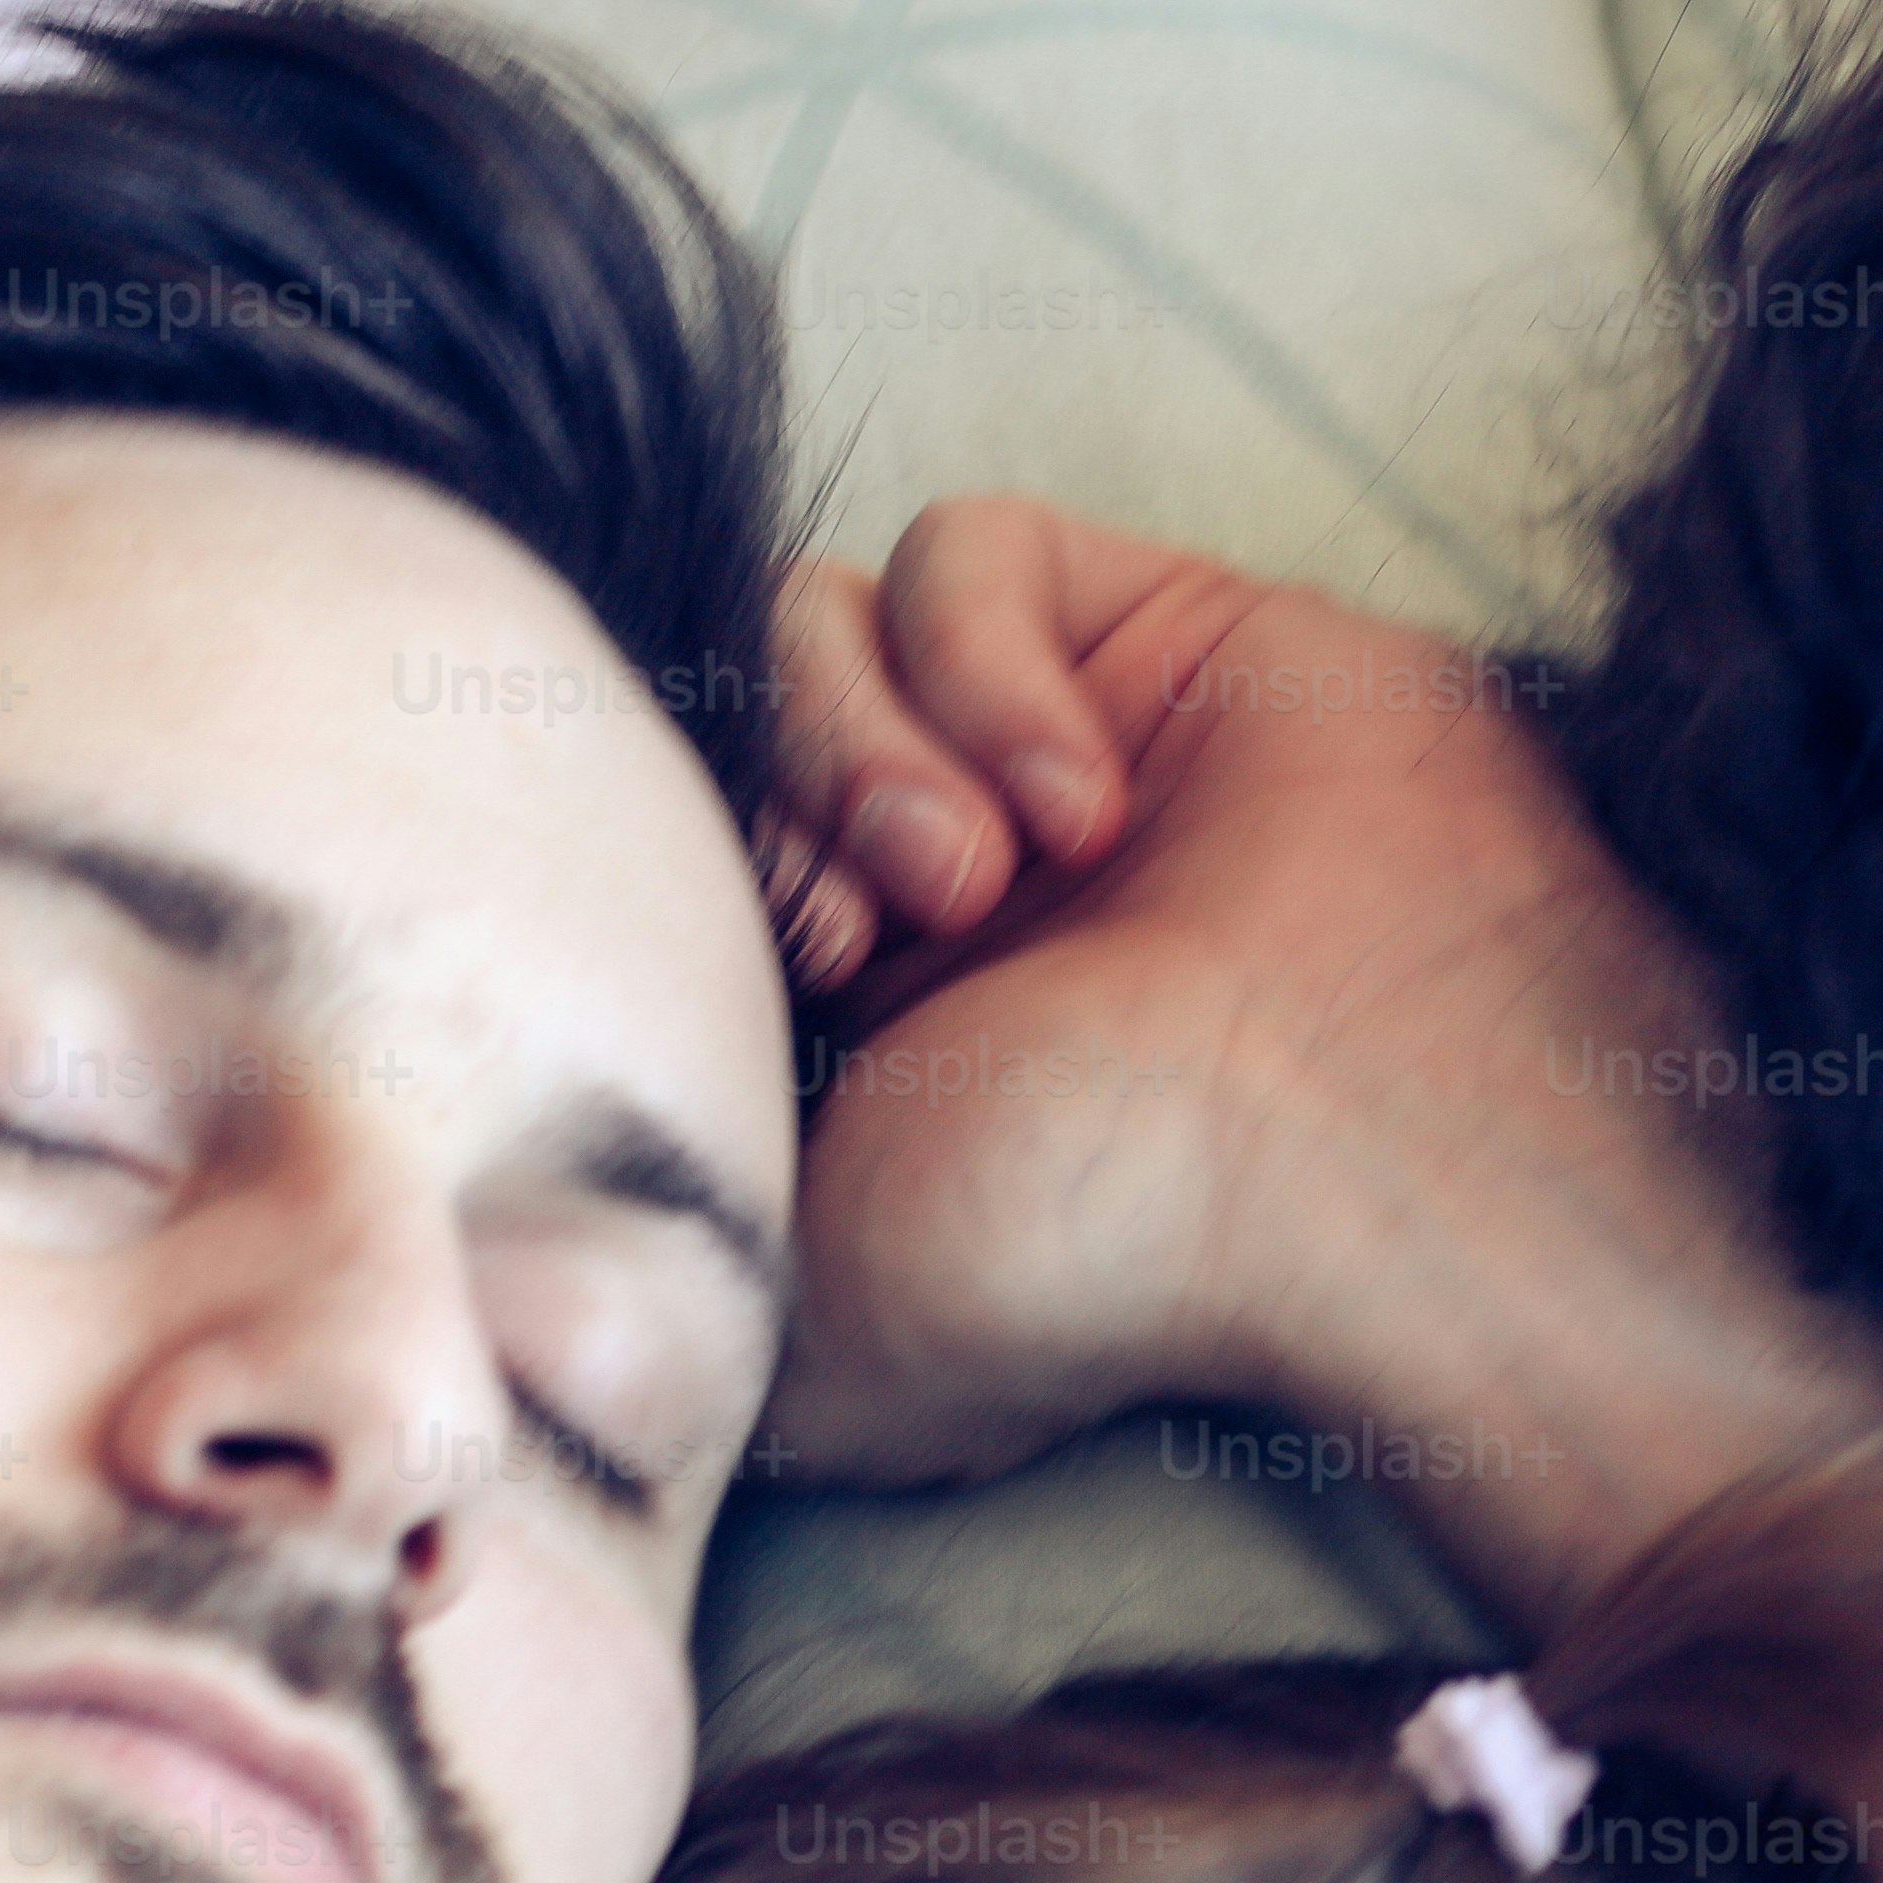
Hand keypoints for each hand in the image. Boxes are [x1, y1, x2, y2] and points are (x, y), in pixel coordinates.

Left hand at [748, 498, 1785, 1502]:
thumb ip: (654, 1282)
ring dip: (860, 740)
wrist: (1352, 1160)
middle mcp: (950, 887)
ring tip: (972, 875)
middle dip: (767, 816)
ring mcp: (1057, 753)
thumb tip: (530, 1276)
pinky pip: (967, 548)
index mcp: (853, 1030)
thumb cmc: (1103, 1259)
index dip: (683, 891)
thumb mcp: (802, 1333)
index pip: (671, 863)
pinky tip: (1072, 797)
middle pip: (725, 724)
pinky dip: (979, 658)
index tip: (779, 993)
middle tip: (866, 938)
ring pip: (820, 620)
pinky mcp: (1164, 629)